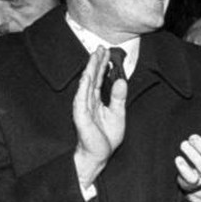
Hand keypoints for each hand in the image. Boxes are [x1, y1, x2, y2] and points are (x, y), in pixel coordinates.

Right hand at [72, 47, 126, 190]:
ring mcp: (83, 107)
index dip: (102, 65)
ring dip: (90, 69)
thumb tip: (120, 81)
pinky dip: (84, 85)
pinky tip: (87, 75)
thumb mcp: (117, 114)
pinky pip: (82, 97)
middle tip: (100, 47)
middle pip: (91, 77)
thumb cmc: (106, 137)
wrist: (99, 154)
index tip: (107, 52)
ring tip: (95, 56)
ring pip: (86, 83)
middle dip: (96, 62)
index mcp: (96, 100)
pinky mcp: (80, 115)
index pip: (98, 78)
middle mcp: (88, 100)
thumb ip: (118, 98)